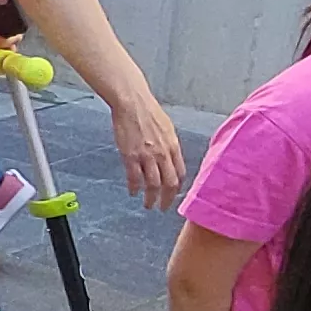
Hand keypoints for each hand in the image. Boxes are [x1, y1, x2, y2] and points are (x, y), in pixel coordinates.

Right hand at [113, 97, 187, 215]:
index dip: (177, 188)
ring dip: (151, 198)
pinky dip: (134, 188)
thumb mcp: (167, 129)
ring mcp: (146, 156)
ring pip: (152, 185)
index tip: (173, 194)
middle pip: (169, 183)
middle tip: (163, 207)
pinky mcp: (130, 156)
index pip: (180, 174)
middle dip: (167, 199)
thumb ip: (169, 146)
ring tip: (148, 205)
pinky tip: (133, 192)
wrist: (133, 103)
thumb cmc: (149, 112)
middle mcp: (162, 153)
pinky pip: (134, 178)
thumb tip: (170, 159)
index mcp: (173, 147)